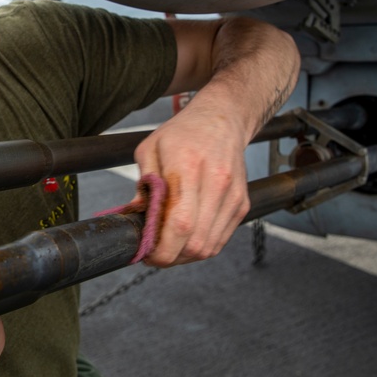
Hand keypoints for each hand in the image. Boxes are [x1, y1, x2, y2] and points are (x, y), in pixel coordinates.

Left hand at [132, 102, 250, 266]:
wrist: (222, 120)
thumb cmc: (181, 134)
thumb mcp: (150, 149)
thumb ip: (143, 185)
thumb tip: (135, 218)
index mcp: (188, 166)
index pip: (180, 223)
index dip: (162, 248)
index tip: (146, 253)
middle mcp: (216, 183)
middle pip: (195, 242)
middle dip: (170, 257)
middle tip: (153, 252)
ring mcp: (232, 196)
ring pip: (209, 247)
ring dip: (185, 255)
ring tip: (168, 245)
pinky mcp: (242, 205)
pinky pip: (220, 241)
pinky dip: (200, 247)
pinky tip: (185, 238)